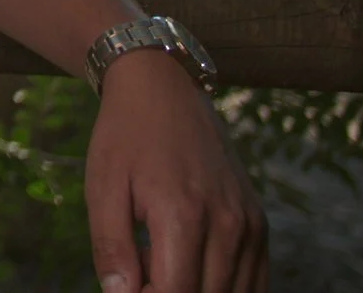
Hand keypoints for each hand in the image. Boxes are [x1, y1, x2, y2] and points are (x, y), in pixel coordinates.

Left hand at [85, 50, 265, 292]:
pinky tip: (189, 266)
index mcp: (184, 216)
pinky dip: (225, 286)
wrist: (163, 89)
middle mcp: (229, 224)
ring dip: (196, 289)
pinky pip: (254, 279)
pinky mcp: (260, 223)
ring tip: (160, 260)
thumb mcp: (102, 188)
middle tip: (140, 267)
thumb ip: (112, 248)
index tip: (127, 286)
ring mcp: (251, 225)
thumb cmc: (125, 138)